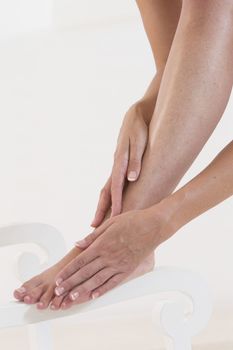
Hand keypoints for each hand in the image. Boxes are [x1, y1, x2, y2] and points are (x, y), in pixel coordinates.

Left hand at [54, 207, 166, 301]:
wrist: (153, 226)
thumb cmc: (132, 221)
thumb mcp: (110, 223)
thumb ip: (92, 236)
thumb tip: (77, 244)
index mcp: (102, 244)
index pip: (80, 261)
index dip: (68, 271)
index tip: (58, 279)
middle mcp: (108, 257)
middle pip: (85, 273)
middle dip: (70, 284)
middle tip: (58, 293)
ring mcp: (119, 265)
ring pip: (97, 280)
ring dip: (83, 290)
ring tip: (71, 297)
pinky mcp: (128, 269)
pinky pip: (113, 282)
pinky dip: (102, 290)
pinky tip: (94, 296)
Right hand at [91, 103, 148, 226]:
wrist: (136, 114)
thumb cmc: (139, 127)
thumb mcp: (140, 142)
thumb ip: (135, 160)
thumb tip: (132, 179)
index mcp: (120, 161)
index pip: (116, 187)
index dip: (116, 203)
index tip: (114, 219)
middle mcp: (116, 165)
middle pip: (105, 191)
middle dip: (100, 209)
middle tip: (93, 226)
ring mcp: (116, 165)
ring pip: (107, 188)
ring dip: (103, 204)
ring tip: (99, 219)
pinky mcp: (120, 163)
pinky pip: (113, 183)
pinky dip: (110, 195)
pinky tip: (111, 202)